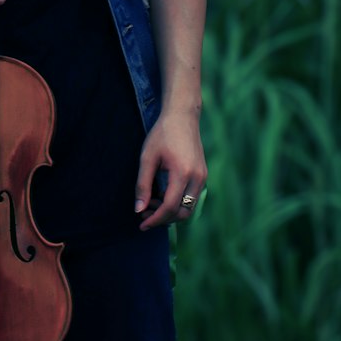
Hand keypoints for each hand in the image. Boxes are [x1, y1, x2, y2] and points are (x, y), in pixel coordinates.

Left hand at [133, 109, 206, 230]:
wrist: (182, 116)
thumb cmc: (162, 134)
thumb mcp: (147, 157)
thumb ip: (142, 184)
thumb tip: (138, 209)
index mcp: (183, 173)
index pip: (170, 207)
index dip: (155, 219)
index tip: (141, 224)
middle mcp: (197, 178)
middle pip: (182, 213)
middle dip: (163, 218)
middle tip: (144, 213)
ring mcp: (202, 177)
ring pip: (189, 208)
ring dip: (170, 212)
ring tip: (150, 203)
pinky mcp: (202, 175)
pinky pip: (191, 197)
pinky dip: (178, 202)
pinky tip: (162, 195)